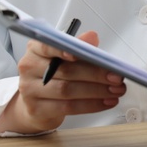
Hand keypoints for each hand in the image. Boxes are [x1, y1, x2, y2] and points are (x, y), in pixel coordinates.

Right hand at [0, 30, 126, 132]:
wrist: (36, 104)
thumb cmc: (54, 75)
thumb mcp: (65, 57)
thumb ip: (79, 46)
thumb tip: (91, 37)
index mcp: (35, 49)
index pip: (48, 46)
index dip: (63, 49)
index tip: (80, 53)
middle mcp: (29, 67)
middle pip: (65, 70)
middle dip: (95, 74)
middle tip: (116, 77)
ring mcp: (30, 90)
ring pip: (67, 90)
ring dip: (96, 91)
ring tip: (115, 90)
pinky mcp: (37, 109)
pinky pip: (68, 107)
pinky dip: (91, 105)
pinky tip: (106, 102)